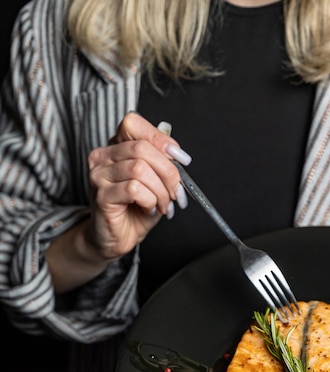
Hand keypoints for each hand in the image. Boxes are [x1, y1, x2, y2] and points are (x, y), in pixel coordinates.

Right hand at [87, 112, 190, 259]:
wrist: (117, 238)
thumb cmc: (135, 209)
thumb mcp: (155, 182)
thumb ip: (162, 163)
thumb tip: (177, 154)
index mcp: (115, 147)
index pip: (133, 124)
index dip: (160, 139)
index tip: (179, 158)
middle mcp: (103, 157)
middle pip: (142, 148)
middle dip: (168, 171)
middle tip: (176, 191)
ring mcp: (99, 175)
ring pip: (139, 169)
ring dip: (160, 190)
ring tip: (164, 204)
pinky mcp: (101, 195)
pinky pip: (133, 189)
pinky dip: (150, 200)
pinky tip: (149, 208)